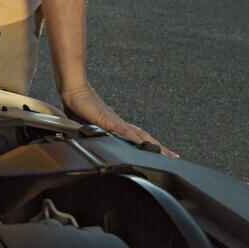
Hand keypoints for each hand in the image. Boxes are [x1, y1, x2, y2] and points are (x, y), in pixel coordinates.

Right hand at [59, 83, 176, 156]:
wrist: (74, 90)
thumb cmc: (80, 106)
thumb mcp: (90, 125)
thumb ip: (96, 133)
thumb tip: (99, 142)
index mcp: (118, 126)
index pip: (139, 137)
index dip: (152, 146)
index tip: (165, 154)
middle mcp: (120, 124)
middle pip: (144, 137)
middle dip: (159, 148)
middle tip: (174, 156)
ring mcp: (115, 121)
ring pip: (138, 135)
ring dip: (151, 144)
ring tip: (163, 153)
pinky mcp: (106, 120)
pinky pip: (122, 130)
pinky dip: (133, 137)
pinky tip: (140, 143)